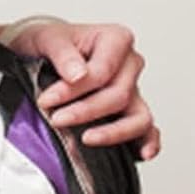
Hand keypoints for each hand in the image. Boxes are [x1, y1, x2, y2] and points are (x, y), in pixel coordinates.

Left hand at [25, 21, 161, 157]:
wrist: (45, 54)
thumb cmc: (52, 44)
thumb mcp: (48, 39)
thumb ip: (63, 54)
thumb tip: (78, 75)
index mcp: (116, 39)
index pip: (103, 71)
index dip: (75, 90)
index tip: (47, 100)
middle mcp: (130, 64)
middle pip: (119, 95)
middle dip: (86, 110)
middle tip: (57, 119)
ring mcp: (134, 90)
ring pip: (139, 116)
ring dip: (113, 131)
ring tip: (87, 139)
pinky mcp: (131, 112)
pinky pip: (147, 129)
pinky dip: (149, 142)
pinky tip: (142, 155)